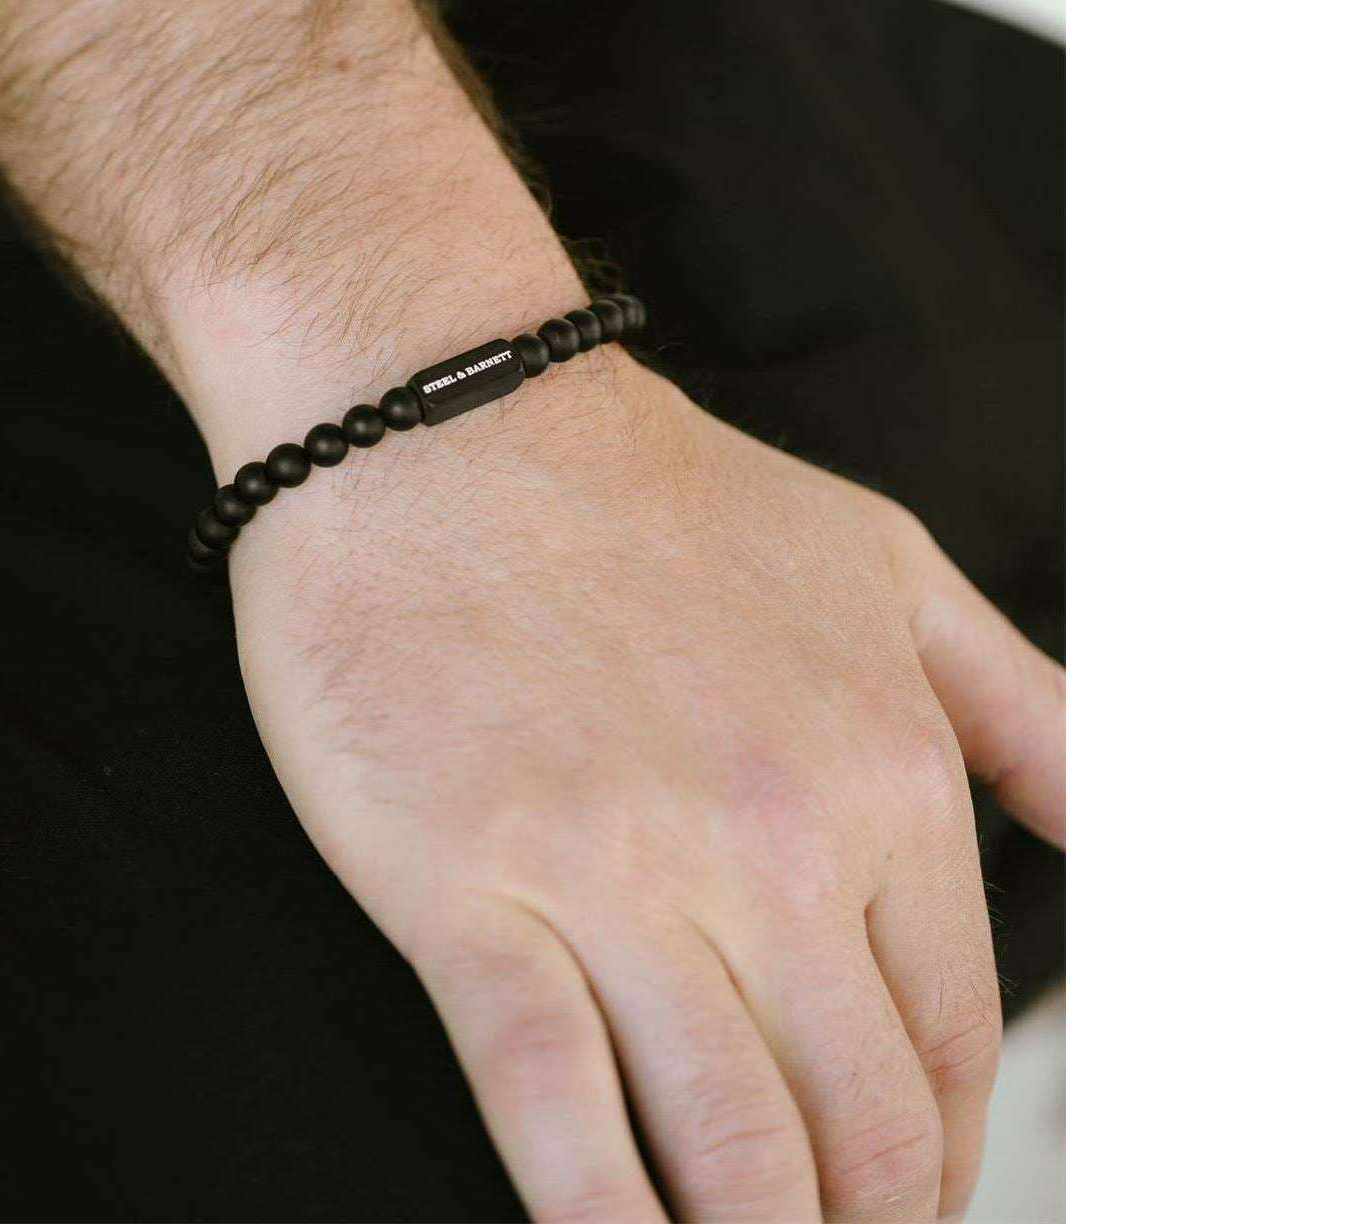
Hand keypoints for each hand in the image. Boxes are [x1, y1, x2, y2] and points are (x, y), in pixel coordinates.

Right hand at [231, 351, 1064, 1222]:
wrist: (442, 421)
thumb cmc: (651, 494)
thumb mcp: (887, 565)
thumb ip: (1022, 708)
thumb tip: (1122, 834)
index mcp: (881, 772)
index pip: (952, 1038)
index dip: (943, 1153)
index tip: (905, 1192)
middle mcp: (772, 839)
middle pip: (861, 1126)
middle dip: (862, 1222)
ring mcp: (617, 871)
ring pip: (730, 1148)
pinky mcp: (472, 889)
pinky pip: (556, 1110)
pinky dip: (604, 1222)